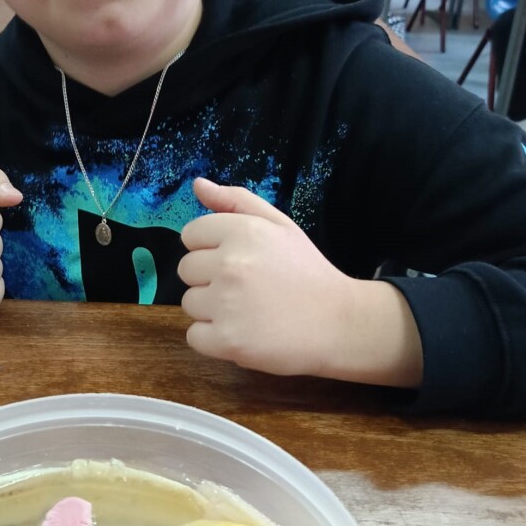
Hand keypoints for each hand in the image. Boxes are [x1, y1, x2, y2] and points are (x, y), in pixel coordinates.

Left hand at [179, 178, 422, 386]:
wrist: (339, 323)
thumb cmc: (307, 272)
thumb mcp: (280, 225)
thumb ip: (236, 201)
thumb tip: (198, 184)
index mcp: (243, 232)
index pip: (191, 234)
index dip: (211, 248)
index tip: (238, 261)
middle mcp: (230, 264)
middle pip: (186, 270)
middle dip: (209, 278)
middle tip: (246, 288)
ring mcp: (226, 304)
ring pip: (189, 302)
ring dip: (211, 309)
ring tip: (248, 311)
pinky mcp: (227, 340)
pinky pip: (194, 336)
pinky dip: (213, 339)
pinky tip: (242, 332)